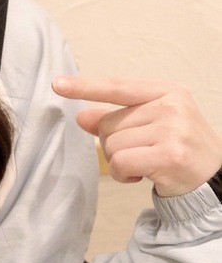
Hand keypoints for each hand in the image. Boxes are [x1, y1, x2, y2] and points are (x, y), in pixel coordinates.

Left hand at [52, 75, 221, 196]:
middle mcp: (171, 106)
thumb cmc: (179, 148)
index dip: (85, 86)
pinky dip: (124, 175)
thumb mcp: (152, 125)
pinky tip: (142, 176)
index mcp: (167, 91)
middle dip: (115, 144)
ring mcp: (173, 129)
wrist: (216, 180)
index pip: (117, 86)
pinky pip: (121, 163)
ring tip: (145, 164)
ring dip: (120, 162)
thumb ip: (117, 118)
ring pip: (112, 145)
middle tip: (141, 152)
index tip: (57, 83)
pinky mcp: (170, 155)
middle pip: (108, 124)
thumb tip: (81, 115)